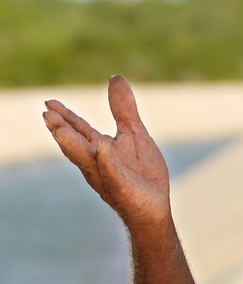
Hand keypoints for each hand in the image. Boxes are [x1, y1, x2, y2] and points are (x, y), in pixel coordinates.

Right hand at [43, 75, 169, 229]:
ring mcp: (108, 176)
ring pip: (87, 159)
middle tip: (47, 115)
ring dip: (72, 145)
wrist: (155, 206)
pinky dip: (107, 160)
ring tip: (59, 130)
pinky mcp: (122, 188)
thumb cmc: (143, 173)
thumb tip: (115, 77)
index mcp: (100, 148)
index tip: (49, 103)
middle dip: (61, 131)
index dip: (65, 117)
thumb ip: (123, 109)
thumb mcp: (135, 134)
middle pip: (75, 144)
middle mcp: (98, 162)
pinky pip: (113, 173)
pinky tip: (102, 147)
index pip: (79, 130)